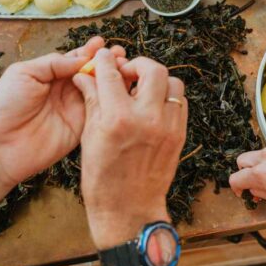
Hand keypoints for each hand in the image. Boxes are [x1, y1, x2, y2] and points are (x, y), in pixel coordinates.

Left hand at [0, 37, 124, 186]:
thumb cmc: (4, 106)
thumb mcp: (24, 73)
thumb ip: (53, 63)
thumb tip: (82, 59)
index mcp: (48, 76)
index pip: (74, 60)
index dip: (89, 52)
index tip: (102, 43)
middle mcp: (63, 91)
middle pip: (90, 73)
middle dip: (106, 62)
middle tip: (120, 53)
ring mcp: (73, 109)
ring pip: (98, 90)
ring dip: (112, 78)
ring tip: (124, 66)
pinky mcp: (81, 128)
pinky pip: (98, 111)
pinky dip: (110, 99)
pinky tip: (120, 88)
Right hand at [72, 53, 188, 248]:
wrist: (128, 209)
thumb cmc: (102, 177)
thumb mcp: (89, 137)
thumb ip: (92, 101)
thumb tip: (85, 76)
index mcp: (118, 119)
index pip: (112, 74)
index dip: (105, 61)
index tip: (102, 57)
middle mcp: (147, 118)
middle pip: (152, 69)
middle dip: (138, 64)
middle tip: (127, 72)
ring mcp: (168, 127)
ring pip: (172, 83)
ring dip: (157, 80)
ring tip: (142, 88)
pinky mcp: (179, 135)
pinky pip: (180, 103)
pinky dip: (168, 97)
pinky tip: (154, 104)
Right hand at [230, 143, 265, 212]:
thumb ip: (264, 193)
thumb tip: (254, 189)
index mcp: (262, 174)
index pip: (236, 178)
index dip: (237, 188)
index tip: (243, 193)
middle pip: (243, 161)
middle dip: (244, 173)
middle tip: (253, 186)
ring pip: (258, 154)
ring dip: (258, 166)